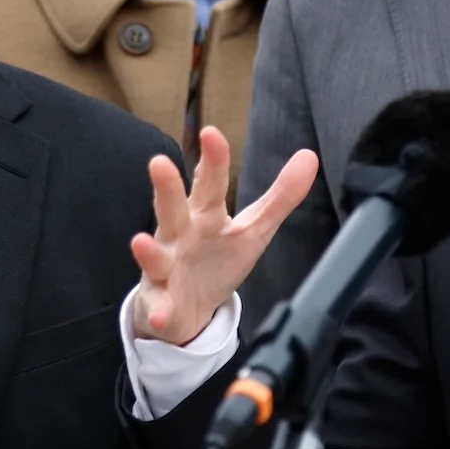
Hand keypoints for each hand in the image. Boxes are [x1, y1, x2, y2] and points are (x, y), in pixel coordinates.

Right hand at [128, 128, 316, 345]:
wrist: (188, 307)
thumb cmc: (217, 258)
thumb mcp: (254, 228)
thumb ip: (281, 196)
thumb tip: (309, 156)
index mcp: (204, 215)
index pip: (209, 183)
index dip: (212, 160)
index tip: (211, 133)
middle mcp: (179, 235)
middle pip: (172, 209)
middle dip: (166, 188)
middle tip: (159, 162)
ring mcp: (165, 268)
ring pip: (154, 257)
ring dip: (148, 252)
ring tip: (140, 242)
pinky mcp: (160, 302)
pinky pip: (159, 308)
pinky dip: (159, 312)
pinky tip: (161, 315)